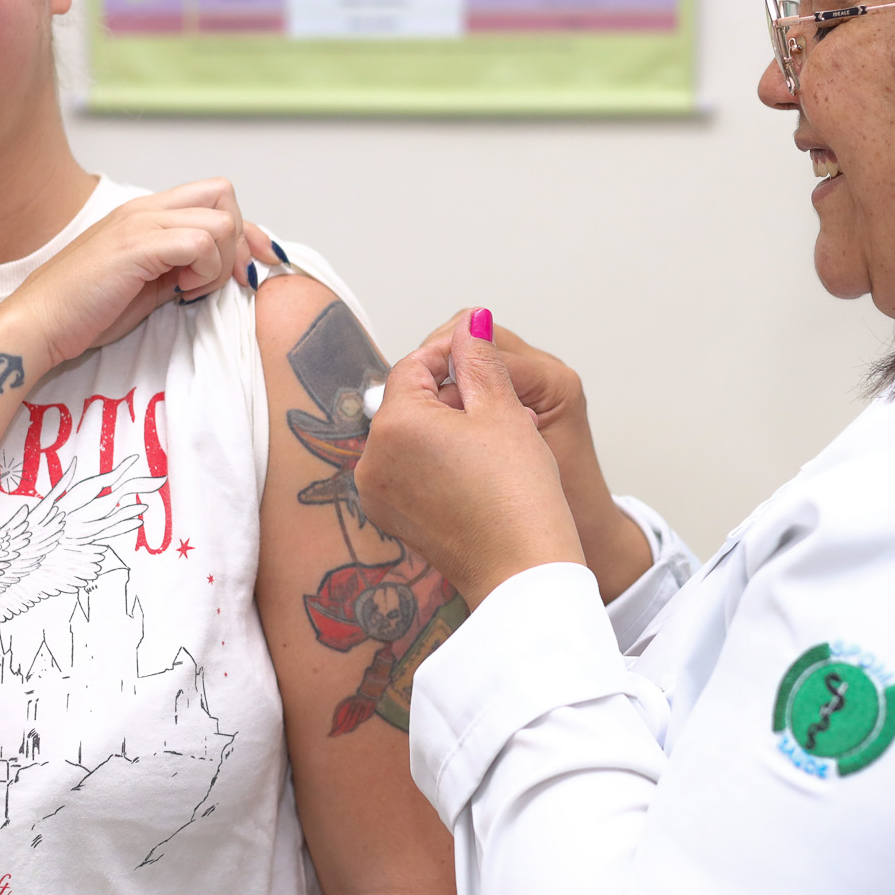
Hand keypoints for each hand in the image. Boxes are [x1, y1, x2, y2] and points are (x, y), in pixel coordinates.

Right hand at [10, 178, 278, 370]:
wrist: (39, 323)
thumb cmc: (85, 309)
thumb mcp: (146, 284)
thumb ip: (179, 268)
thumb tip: (216, 270)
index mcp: (146, 213)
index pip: (215, 196)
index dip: (243, 231)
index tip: (249, 267)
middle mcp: (144, 209)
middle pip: (223, 194)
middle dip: (234, 241)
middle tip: (213, 280)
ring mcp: (139, 224)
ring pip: (219, 222)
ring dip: (217, 262)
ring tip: (187, 288)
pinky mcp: (136, 246)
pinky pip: (200, 244)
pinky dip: (203, 272)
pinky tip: (179, 292)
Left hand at [355, 312, 584, 607]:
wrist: (523, 572)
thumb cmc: (517, 497)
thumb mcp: (502, 409)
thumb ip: (478, 358)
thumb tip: (469, 321)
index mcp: (393, 426)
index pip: (413, 365)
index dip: (450, 353)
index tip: (481, 354)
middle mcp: (372, 460)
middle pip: (409, 402)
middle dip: (453, 394)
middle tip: (502, 402)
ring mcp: (378, 494)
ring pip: (411, 437)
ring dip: (449, 427)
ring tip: (498, 436)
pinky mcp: (392, 519)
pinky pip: (410, 471)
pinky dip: (438, 459)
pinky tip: (480, 468)